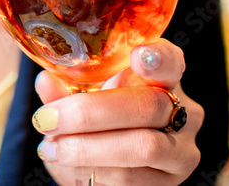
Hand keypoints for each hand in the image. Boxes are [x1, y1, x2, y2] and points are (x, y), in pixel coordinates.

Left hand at [32, 40, 203, 184]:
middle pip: (148, 105)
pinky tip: (70, 167)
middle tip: (47, 120)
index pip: (170, 61)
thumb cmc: (96, 123)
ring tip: (51, 148)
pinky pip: (133, 179)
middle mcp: (183, 113)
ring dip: (86, 149)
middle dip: (90, 112)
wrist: (105, 170)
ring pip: (141, 147)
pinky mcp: (170, 184)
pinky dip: (94, 172)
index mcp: (162, 78)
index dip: (158, 58)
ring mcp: (181, 151)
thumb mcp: (79, 101)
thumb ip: (64, 91)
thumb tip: (46, 81)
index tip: (138, 55)